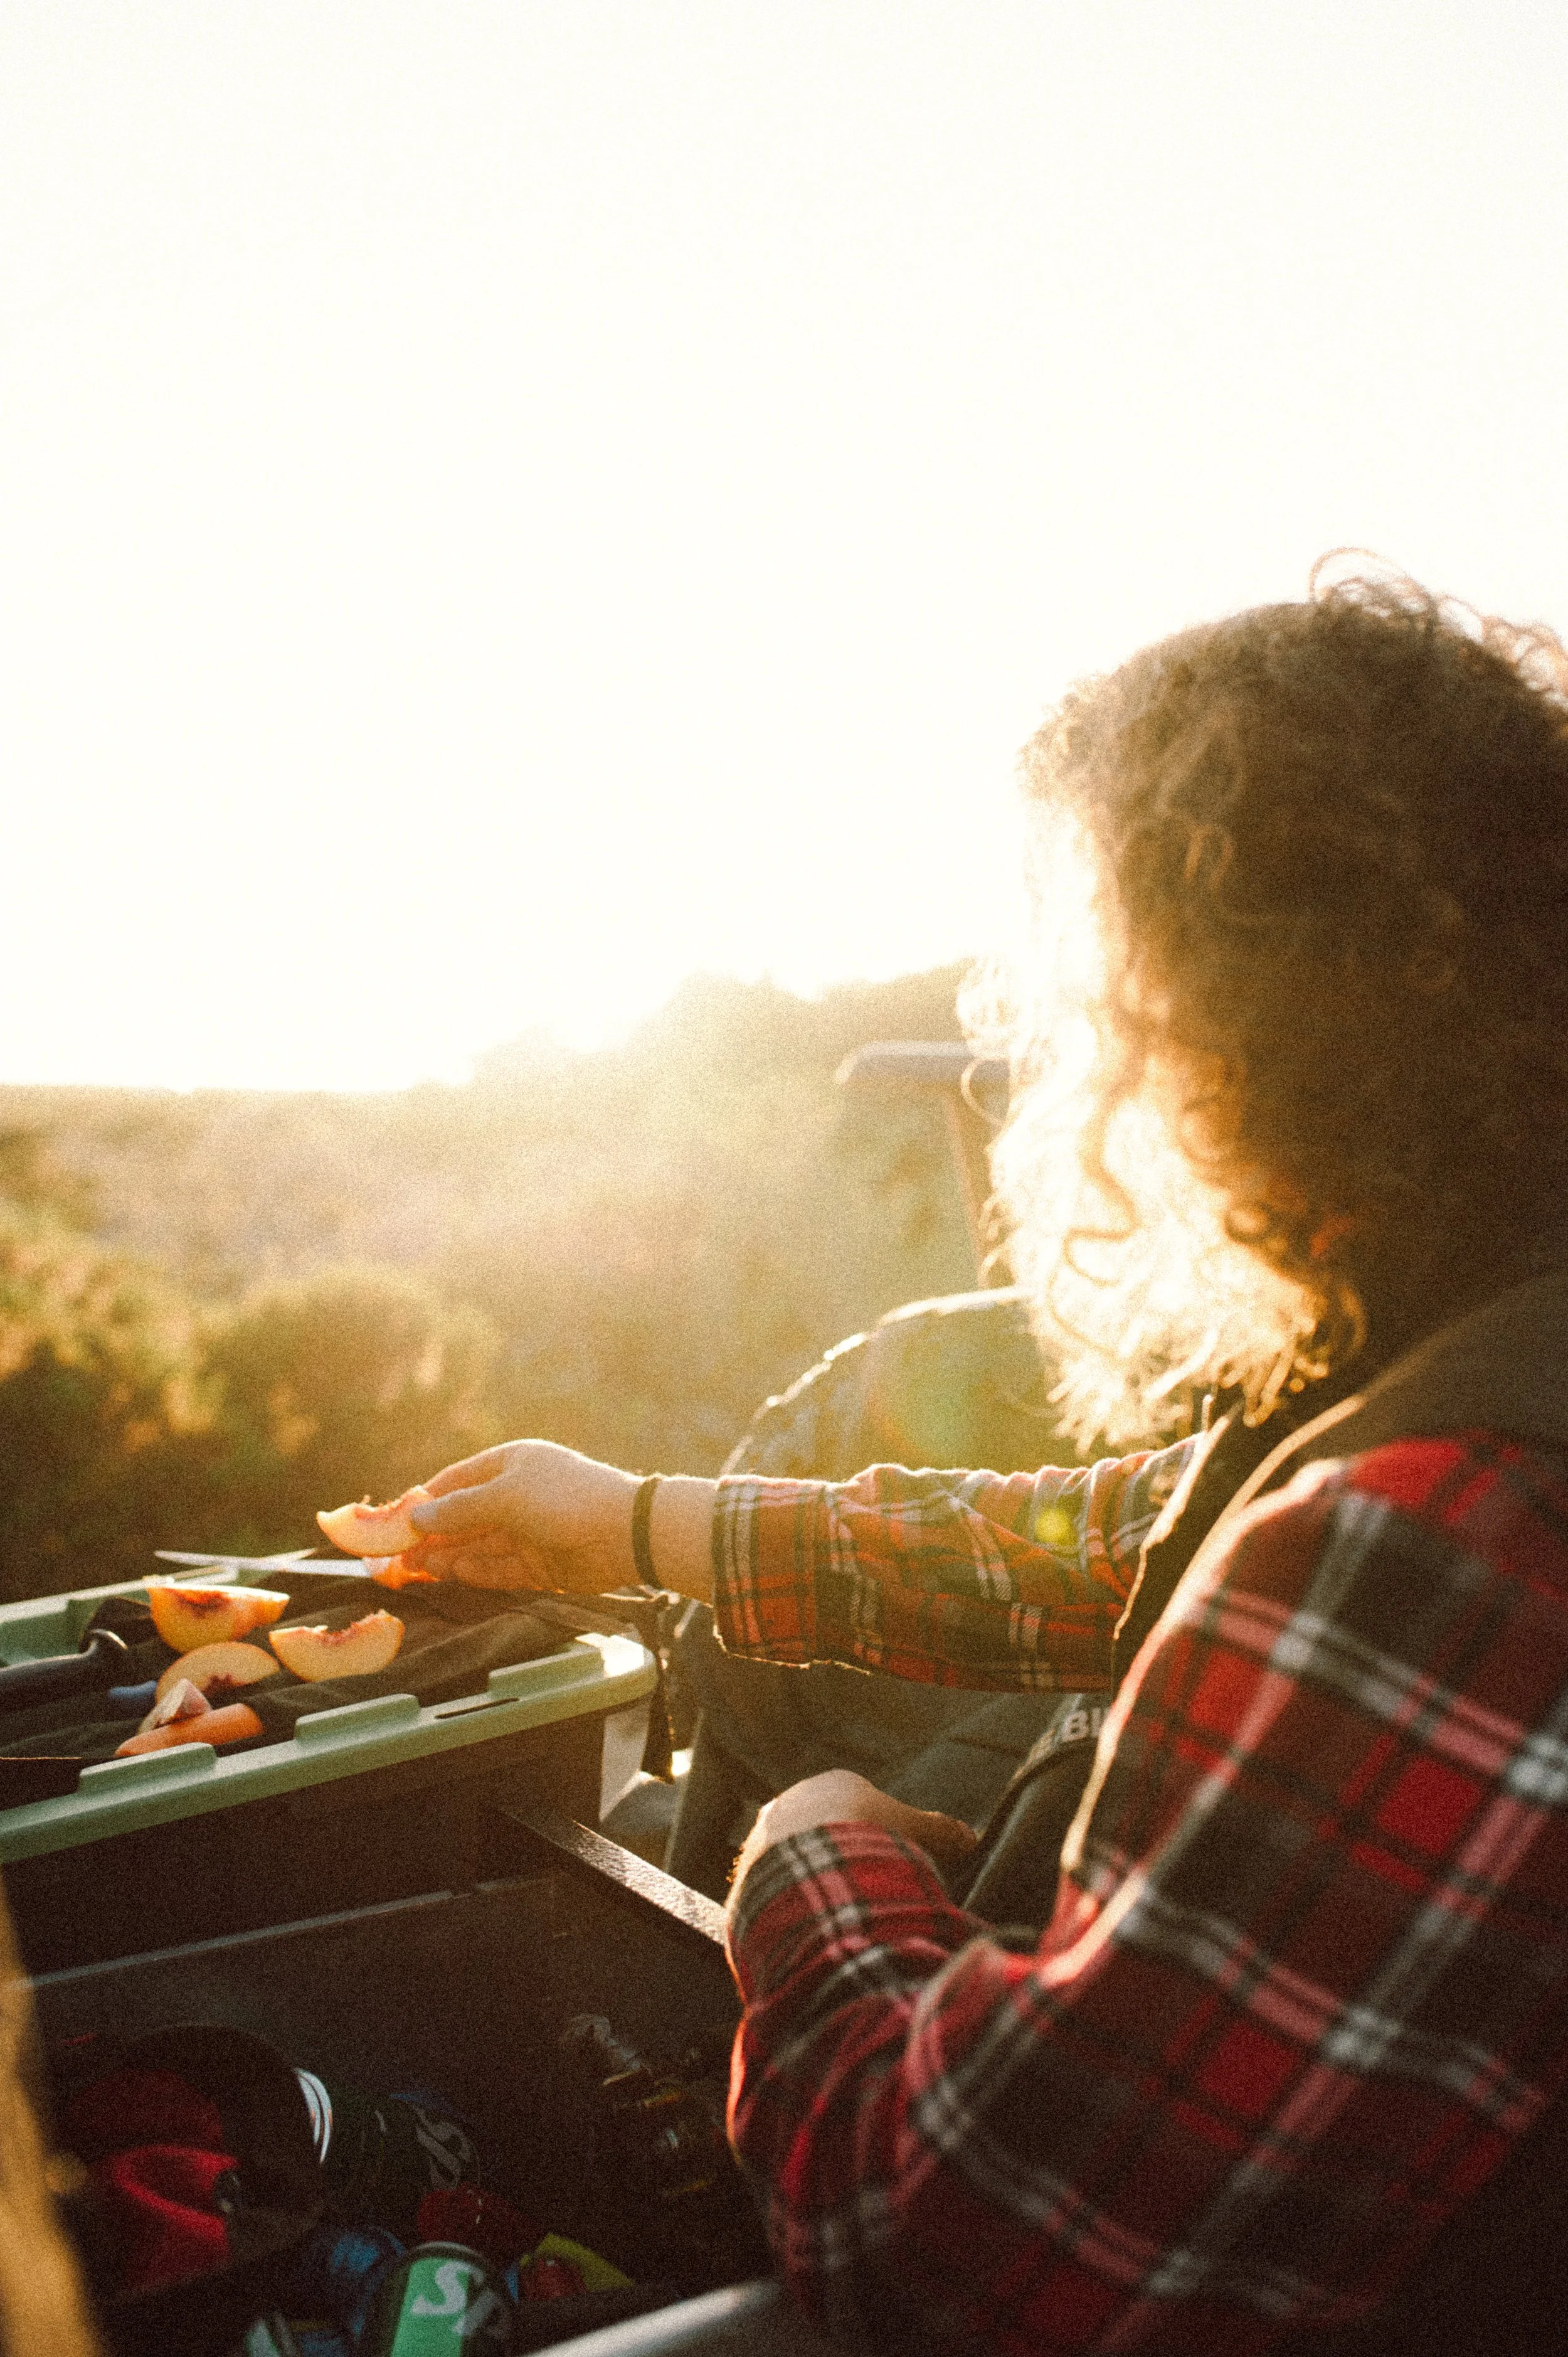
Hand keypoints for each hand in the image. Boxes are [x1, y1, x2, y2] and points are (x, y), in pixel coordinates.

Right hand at [402, 1440, 640, 1594]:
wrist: (624, 1532)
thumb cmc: (564, 1498)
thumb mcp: (505, 1496)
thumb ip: (460, 1510)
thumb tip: (416, 1517)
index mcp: (511, 1464)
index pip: (458, 1480)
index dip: (426, 1500)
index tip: (395, 1521)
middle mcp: (517, 1495)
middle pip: (465, 1517)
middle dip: (433, 1535)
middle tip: (398, 1556)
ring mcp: (528, 1531)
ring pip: (478, 1545)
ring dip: (448, 1555)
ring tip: (416, 1569)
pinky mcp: (539, 1564)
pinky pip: (499, 1568)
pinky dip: (475, 1571)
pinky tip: (450, 1574)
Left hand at [730, 1769, 977, 1906]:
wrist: (814, 1873)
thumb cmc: (872, 1843)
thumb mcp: (918, 1833)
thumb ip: (944, 1832)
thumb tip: (970, 1838)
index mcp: (829, 1786)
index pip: (855, 1810)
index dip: (877, 1840)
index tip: (890, 1867)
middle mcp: (788, 1805)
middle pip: (820, 1835)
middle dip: (841, 1862)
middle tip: (864, 1895)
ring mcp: (761, 1842)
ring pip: (791, 1866)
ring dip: (811, 1889)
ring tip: (839, 1919)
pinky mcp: (744, 1881)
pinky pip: (770, 1900)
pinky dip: (789, 1916)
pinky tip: (811, 1933)